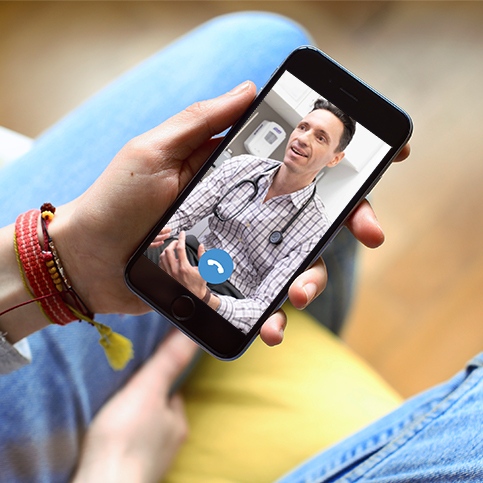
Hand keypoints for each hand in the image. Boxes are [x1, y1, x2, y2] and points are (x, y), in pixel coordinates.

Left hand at [47, 78, 408, 344]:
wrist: (87, 260)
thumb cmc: (115, 201)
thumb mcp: (153, 150)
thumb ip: (201, 122)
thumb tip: (251, 88)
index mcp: (234, 174)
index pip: (297, 162)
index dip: (340, 160)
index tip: (384, 157)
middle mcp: (244, 210)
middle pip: (310, 213)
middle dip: (348, 221)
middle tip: (371, 232)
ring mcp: (238, 250)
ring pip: (294, 262)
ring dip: (309, 280)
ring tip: (297, 297)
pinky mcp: (227, 285)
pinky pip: (262, 298)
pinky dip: (272, 315)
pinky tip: (270, 326)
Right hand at [72, 330, 198, 482]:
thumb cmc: (124, 437)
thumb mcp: (147, 389)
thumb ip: (168, 360)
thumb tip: (192, 333)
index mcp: (178, 423)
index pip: (172, 395)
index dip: (158, 383)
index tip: (144, 376)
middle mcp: (169, 445)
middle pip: (159, 415)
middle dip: (144, 405)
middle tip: (124, 395)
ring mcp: (151, 462)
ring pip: (145, 434)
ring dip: (133, 424)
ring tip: (113, 417)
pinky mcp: (131, 474)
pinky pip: (129, 452)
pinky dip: (122, 444)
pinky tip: (108, 442)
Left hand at [159, 231, 206, 299]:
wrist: (195, 296)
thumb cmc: (200, 284)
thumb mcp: (205, 269)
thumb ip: (203, 256)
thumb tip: (201, 246)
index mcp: (185, 268)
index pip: (180, 248)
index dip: (181, 239)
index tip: (183, 234)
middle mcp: (175, 270)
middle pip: (168, 251)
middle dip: (172, 243)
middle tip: (177, 241)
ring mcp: (170, 274)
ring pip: (162, 257)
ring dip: (167, 250)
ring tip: (172, 248)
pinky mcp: (167, 277)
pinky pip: (161, 264)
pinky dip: (163, 258)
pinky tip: (168, 256)